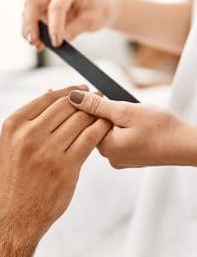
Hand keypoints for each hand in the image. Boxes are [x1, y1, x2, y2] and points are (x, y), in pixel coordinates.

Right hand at [0, 85, 110, 256]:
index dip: (69, 91)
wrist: (17, 213)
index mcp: (15, 125)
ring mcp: (48, 152)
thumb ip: (30, 119)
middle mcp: (29, 135)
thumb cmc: (16, 177)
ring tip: (104, 110)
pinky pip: (90, 138)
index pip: (48, 98)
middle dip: (86, 99)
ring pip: (80, 120)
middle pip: (67, 106)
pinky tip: (105, 126)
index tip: (82, 89)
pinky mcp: (66, 167)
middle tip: (98, 96)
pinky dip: (100, 128)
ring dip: (96, 113)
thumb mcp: (12, 144)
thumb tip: (52, 92)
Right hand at [22, 0, 109, 48]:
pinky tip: (39, 45)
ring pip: (29, 14)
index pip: (56, 7)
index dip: (54, 26)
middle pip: (33, 4)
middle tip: (34, 42)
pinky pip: (34, 23)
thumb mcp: (91, 21)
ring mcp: (46, 1)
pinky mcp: (43, 13)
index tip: (56, 42)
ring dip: (30, 31)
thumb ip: (75, 29)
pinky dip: (35, 34)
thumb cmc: (97, 11)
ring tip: (38, 46)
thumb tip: (61, 39)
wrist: (98, 11)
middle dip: (30, 24)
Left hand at [68, 90, 195, 167]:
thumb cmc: (161, 129)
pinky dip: (124, 129)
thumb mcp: (126, 111)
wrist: (184, 145)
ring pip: (109, 132)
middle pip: (96, 128)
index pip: (86, 122)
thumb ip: (97, 105)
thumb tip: (73, 97)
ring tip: (135, 119)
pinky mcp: (129, 158)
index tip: (106, 99)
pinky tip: (137, 127)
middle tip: (126, 110)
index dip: (94, 106)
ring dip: (116, 121)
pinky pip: (119, 139)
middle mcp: (110, 157)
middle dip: (107, 114)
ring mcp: (120, 159)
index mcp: (106, 147)